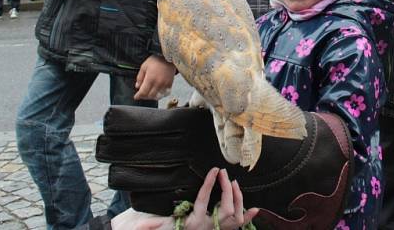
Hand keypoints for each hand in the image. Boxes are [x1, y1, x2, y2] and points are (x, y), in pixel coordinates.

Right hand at [111, 168, 257, 229]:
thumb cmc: (163, 229)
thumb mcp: (156, 227)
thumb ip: (149, 226)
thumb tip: (138, 227)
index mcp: (192, 223)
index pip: (203, 202)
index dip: (209, 185)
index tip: (214, 170)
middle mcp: (207, 228)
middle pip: (224, 209)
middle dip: (228, 190)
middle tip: (224, 174)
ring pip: (234, 217)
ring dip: (238, 199)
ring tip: (235, 183)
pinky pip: (237, 226)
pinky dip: (247, 218)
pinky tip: (255, 209)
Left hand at [134, 55, 174, 99]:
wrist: (169, 57)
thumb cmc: (156, 60)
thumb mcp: (144, 66)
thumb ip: (140, 77)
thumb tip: (137, 86)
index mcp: (150, 79)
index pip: (143, 92)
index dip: (138, 96)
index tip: (136, 97)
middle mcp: (158, 83)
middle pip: (150, 96)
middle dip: (144, 97)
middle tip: (142, 95)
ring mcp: (164, 85)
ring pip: (158, 96)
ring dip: (152, 97)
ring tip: (149, 94)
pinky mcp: (170, 84)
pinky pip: (165, 94)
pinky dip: (160, 95)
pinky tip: (158, 93)